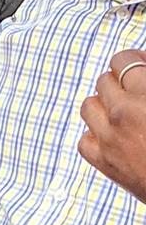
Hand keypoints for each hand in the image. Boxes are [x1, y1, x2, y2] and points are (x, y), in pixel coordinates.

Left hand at [80, 48, 145, 202]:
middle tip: (137, 91)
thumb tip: (143, 68)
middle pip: (103, 81)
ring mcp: (109, 140)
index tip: (142, 68)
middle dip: (120, 82)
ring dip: (103, 105)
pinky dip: (96, 135)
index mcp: (144, 94)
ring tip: (122, 111)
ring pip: (88, 106)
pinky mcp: (105, 163)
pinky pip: (85, 140)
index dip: (133, 61)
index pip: (122, 60)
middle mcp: (122, 114)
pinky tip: (114, 136)